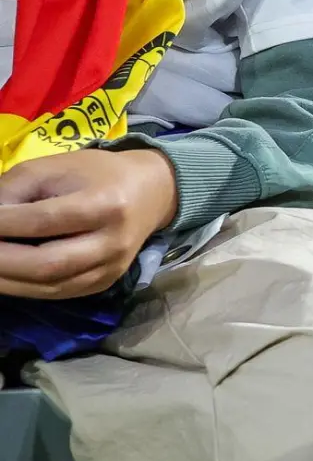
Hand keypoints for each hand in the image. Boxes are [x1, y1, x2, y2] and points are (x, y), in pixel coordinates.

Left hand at [0, 148, 177, 299]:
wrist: (150, 193)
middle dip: (1, 260)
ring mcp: (111, 268)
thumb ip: (14, 190)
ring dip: (7, 280)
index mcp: (105, 204)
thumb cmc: (96, 174)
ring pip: (50, 286)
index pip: (44, 221)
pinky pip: (58, 293)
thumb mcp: (53, 167)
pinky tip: (5, 276)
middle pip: (47, 264)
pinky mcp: (105, 283)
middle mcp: (112, 243)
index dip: (2, 225)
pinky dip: (24, 287)